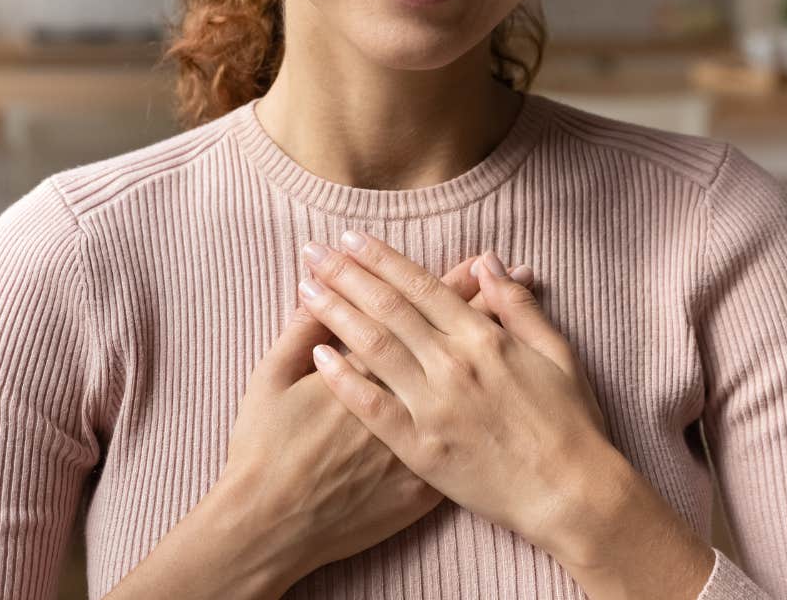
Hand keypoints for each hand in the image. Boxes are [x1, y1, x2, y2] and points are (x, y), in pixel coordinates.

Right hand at [216, 253, 534, 584]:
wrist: (273, 526)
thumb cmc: (264, 451)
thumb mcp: (270, 379)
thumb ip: (298, 332)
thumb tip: (318, 290)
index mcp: (367, 365)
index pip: (416, 312)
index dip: (448, 283)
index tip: (476, 260)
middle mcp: (403, 397)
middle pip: (452, 340)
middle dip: (482, 302)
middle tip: (509, 270)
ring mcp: (419, 440)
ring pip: (468, 383)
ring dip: (496, 344)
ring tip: (522, 318)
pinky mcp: (424, 482)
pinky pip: (467, 440)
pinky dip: (489, 410)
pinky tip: (509, 389)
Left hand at [296, 229, 610, 552]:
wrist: (571, 494)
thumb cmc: (570, 424)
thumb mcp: (555, 352)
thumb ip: (517, 306)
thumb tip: (489, 261)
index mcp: (484, 338)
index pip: (421, 285)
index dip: (382, 259)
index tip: (350, 238)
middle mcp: (454, 364)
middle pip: (388, 307)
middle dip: (346, 274)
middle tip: (313, 250)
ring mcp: (434, 406)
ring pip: (374, 347)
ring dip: (336, 313)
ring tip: (306, 287)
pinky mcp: (420, 448)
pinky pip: (373, 407)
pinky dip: (344, 379)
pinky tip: (318, 355)